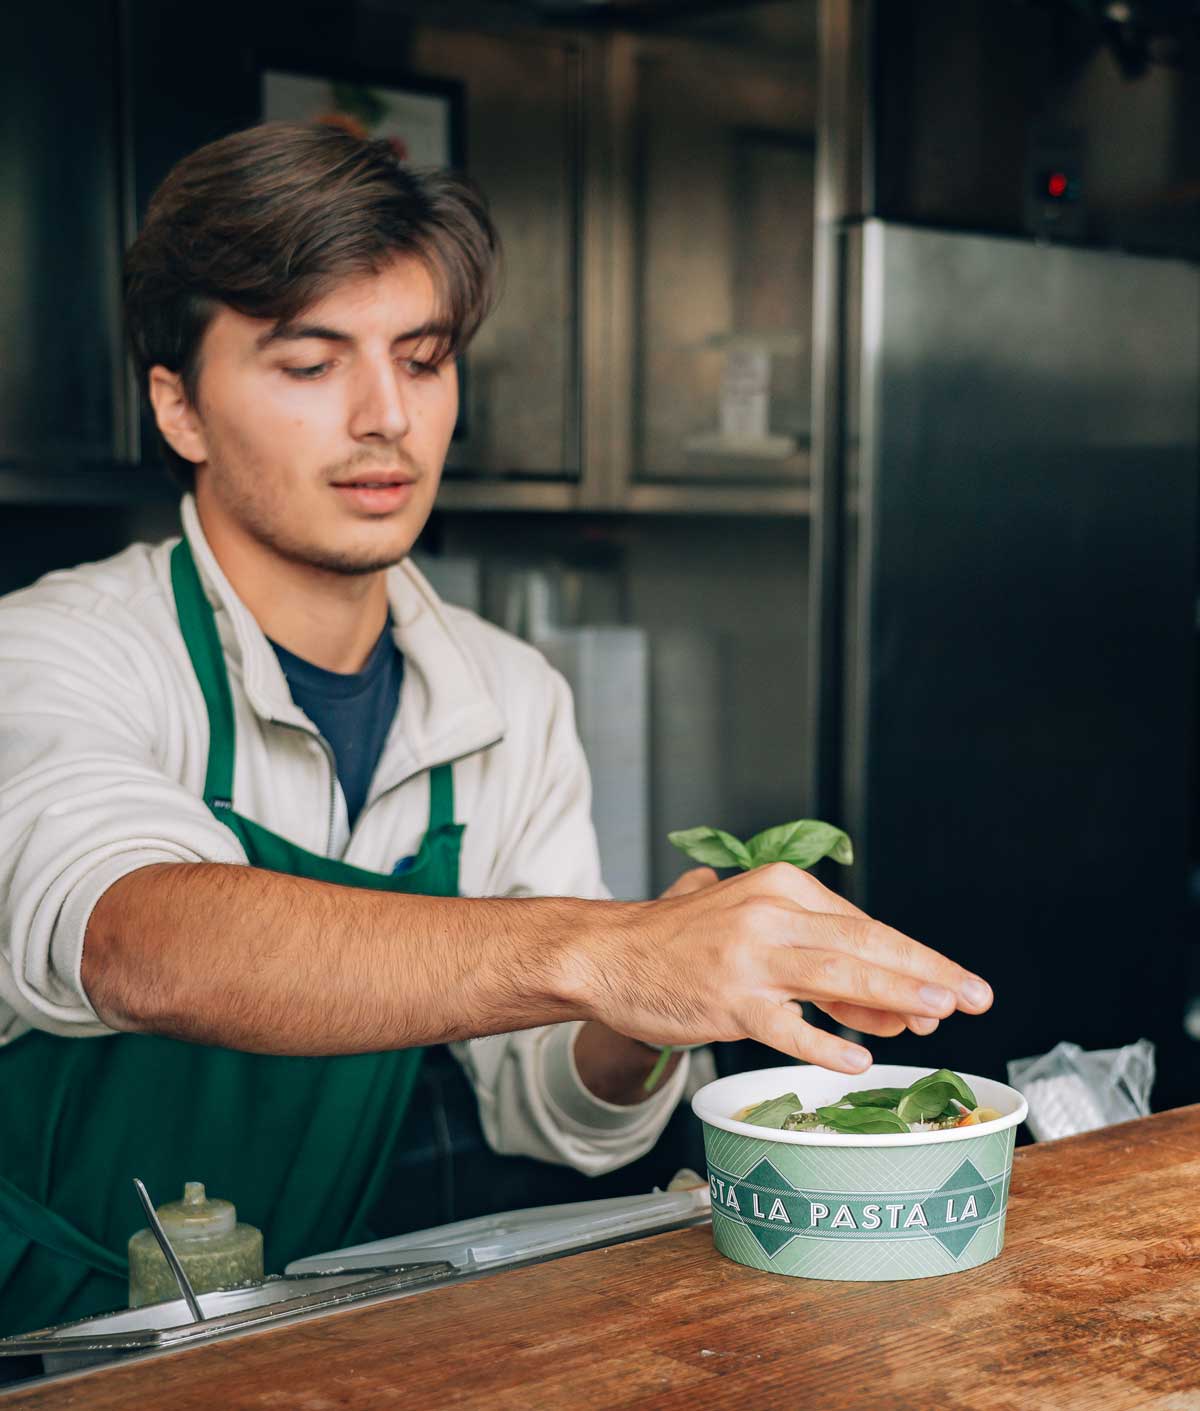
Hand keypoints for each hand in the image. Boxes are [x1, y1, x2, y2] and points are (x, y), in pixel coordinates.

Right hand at [659, 864, 948, 1044]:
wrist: (608, 954)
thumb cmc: (680, 944)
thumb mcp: (748, 923)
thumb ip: (810, 952)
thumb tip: (883, 1002)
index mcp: (781, 887)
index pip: (864, 924)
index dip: (915, 959)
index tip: (955, 985)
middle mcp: (770, 913)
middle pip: (865, 943)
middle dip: (926, 972)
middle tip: (975, 996)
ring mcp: (748, 957)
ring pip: (838, 975)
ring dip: (894, 998)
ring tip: (938, 1017)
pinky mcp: (727, 1000)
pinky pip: (787, 1027)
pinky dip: (825, 1045)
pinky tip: (859, 1061)